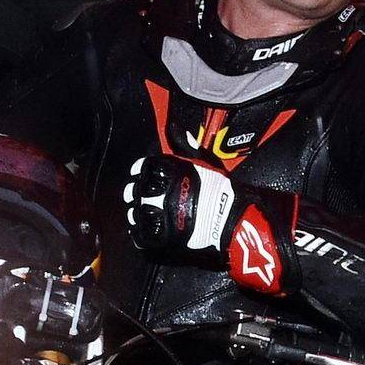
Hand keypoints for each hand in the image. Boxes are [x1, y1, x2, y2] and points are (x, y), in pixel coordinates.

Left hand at [117, 154, 232, 258]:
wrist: (229, 216)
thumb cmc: (221, 189)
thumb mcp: (206, 160)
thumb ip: (187, 146)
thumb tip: (177, 130)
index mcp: (166, 170)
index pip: (141, 168)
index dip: (141, 172)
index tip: (145, 176)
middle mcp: (158, 190)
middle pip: (135, 190)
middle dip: (138, 193)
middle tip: (148, 197)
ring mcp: (157, 211)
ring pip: (135, 212)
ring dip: (138, 213)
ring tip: (148, 213)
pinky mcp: (161, 232)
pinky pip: (142, 234)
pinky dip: (141, 233)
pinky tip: (147, 230)